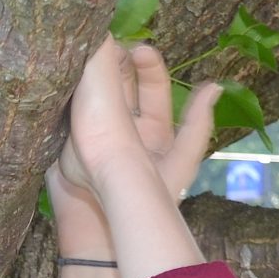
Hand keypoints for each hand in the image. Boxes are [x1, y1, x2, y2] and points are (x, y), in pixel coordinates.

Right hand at [52, 39, 217, 250]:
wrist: (106, 230)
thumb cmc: (149, 198)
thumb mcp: (181, 160)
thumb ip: (197, 125)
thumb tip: (215, 86)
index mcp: (151, 125)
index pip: (150, 82)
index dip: (146, 62)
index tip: (138, 51)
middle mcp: (122, 124)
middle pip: (120, 80)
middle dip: (116, 61)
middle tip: (109, 47)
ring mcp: (92, 131)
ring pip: (93, 91)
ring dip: (90, 73)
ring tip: (86, 55)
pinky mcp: (65, 143)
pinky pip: (65, 111)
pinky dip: (65, 92)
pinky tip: (63, 74)